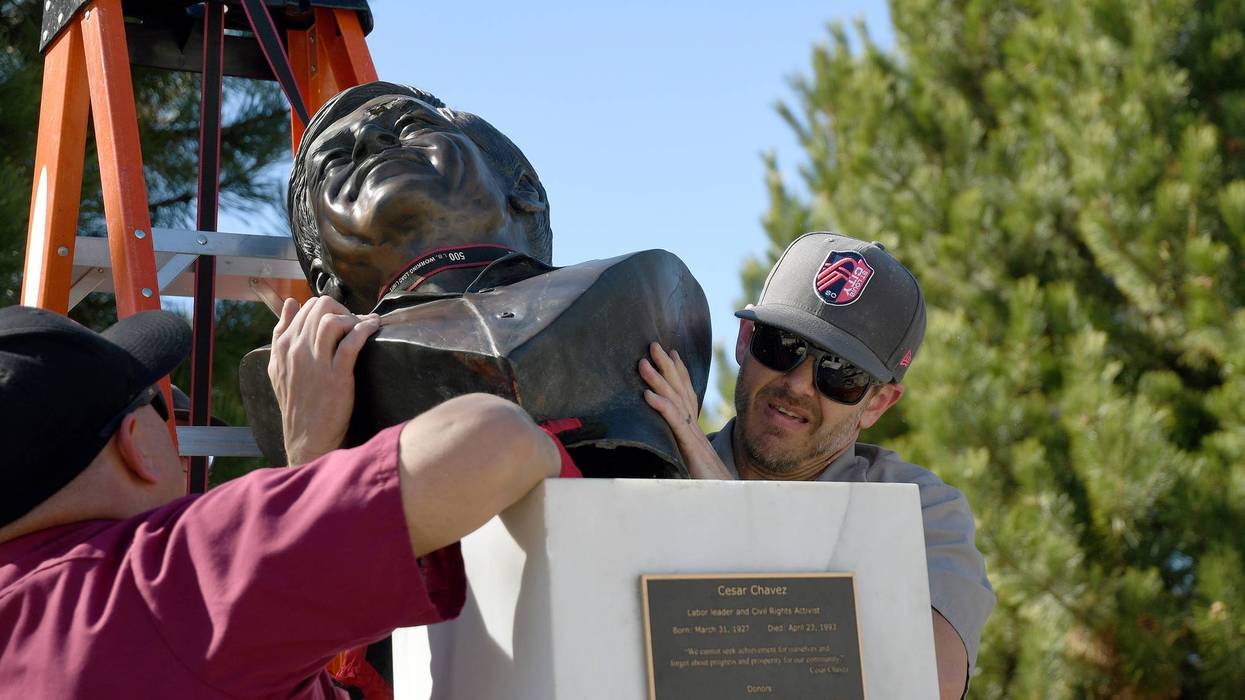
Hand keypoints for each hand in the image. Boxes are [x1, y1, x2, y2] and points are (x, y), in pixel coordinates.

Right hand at [268, 297, 379, 464]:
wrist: (306, 436)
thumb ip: (281, 334)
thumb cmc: (297, 402)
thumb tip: (290, 303)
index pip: (306, 307)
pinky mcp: (336, 375)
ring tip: (363, 326)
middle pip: (321, 307)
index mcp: (283, 346)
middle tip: (354, 322)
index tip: (341, 317)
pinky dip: (365, 328)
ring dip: (352, 317)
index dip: (328, 308)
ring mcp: (316, 362)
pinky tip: (373, 327)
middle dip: (342, 309)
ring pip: (332, 319)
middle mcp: (296, 350)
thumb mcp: (278, 367)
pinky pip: (352, 340)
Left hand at [638, 342, 731, 478]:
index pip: (687, 396)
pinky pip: (675, 423)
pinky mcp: (690, 449)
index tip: (671, 354)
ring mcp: (693, 437)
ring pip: (675, 401)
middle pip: (681, 391)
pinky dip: (661, 406)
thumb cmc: (710, 488)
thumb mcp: (691, 468)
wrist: (728, 501)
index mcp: (695, 432)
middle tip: (653, 345)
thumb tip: (670, 451)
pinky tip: (647, 395)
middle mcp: (695, 429)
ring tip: (643, 363)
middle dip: (667, 366)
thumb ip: (682, 455)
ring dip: (658, 380)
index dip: (679, 374)